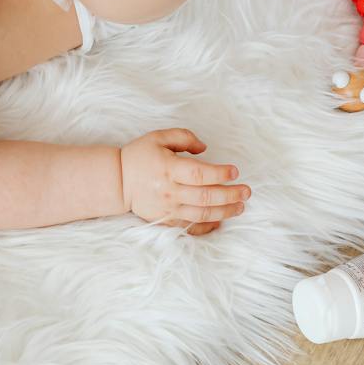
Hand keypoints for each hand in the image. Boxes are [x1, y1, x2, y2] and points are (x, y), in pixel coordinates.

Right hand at [120, 129, 248, 233]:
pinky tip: (221, 221)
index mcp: (169, 169)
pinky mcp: (166, 220)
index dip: (221, 174)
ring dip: (225, 212)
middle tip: (246, 192)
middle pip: (207, 196)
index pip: (201, 174)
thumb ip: (184, 137)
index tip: (235, 171)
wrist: (116, 181)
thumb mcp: (158, 137)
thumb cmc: (139, 156)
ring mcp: (168, 208)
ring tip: (240, 207)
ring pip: (202, 214)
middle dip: (231, 195)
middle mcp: (170, 191)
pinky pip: (191, 227)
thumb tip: (205, 149)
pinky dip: (208, 226)